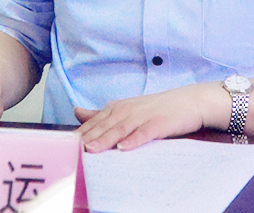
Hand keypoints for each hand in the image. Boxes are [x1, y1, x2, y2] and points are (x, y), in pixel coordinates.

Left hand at [75, 82, 229, 152]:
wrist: (190, 102)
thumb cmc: (157, 108)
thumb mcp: (127, 109)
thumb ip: (101, 113)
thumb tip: (77, 112)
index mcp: (118, 107)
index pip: (95, 122)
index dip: (80, 134)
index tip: (64, 146)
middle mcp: (128, 110)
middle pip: (104, 126)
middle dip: (87, 138)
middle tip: (72, 151)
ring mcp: (144, 116)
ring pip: (121, 128)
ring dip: (105, 139)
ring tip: (92, 150)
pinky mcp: (160, 123)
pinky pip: (145, 132)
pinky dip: (134, 139)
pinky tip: (125, 148)